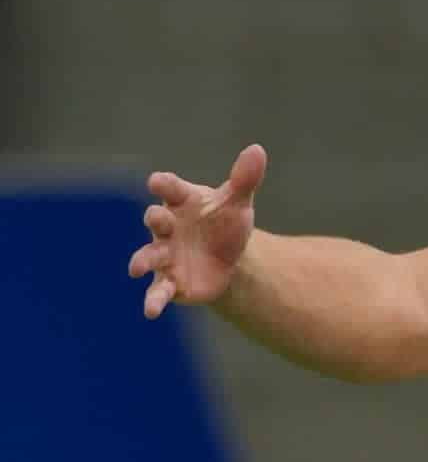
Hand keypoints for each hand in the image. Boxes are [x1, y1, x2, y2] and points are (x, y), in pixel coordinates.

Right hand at [128, 145, 266, 317]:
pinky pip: (158, 290)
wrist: (229, 259)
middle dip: (155, 219)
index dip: (164, 185)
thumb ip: (244, 178)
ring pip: (149, 256)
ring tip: (136, 268)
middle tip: (157, 219)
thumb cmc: (225, 223)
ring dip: (142, 260)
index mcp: (181, 202)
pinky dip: (153, 300)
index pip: (170, 188)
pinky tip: (150, 311)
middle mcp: (167, 227)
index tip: (157, 182)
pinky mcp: (170, 281)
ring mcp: (165, 255)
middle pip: (156, 220)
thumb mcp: (237, 202)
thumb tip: (257, 150)